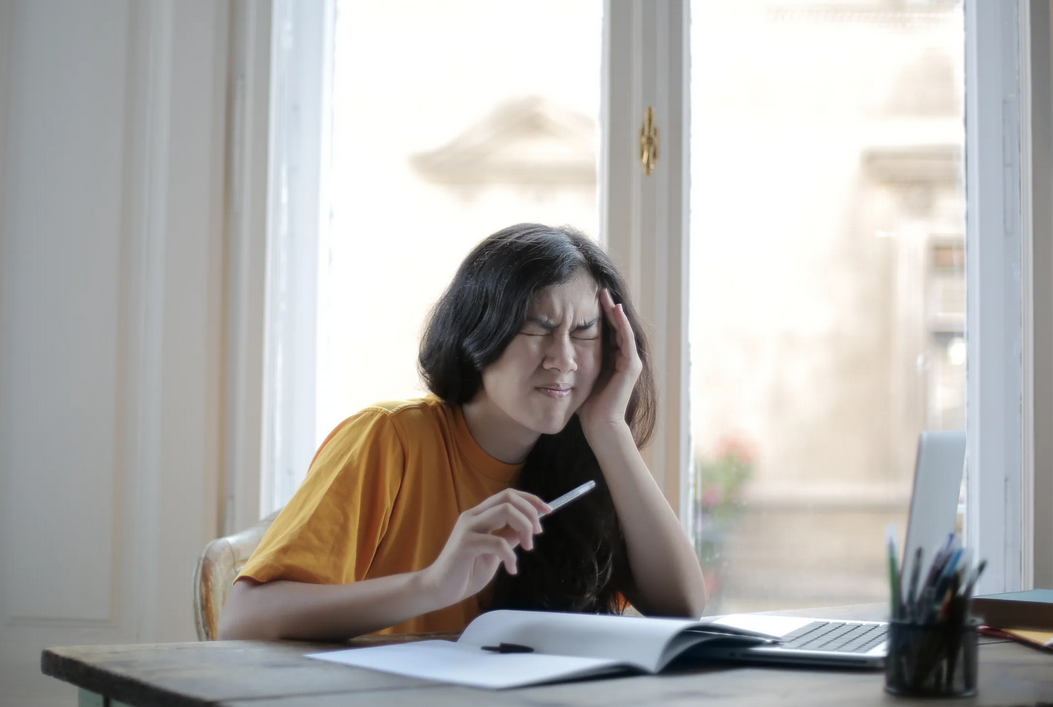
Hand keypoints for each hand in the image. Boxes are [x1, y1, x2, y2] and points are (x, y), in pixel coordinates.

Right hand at [421, 489, 550, 607]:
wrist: (440, 589)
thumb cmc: (465, 572)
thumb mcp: (494, 553)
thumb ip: (507, 538)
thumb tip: (526, 530)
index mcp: (479, 515)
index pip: (508, 495)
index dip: (531, 500)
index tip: (548, 511)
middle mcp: (473, 516)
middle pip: (509, 497)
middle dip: (530, 512)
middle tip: (538, 533)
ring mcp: (468, 528)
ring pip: (506, 511)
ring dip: (524, 528)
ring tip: (528, 547)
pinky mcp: (466, 544)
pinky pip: (498, 542)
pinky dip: (511, 556)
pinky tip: (511, 569)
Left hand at [577, 288, 642, 433]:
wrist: (600, 425)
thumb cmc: (587, 405)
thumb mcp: (578, 376)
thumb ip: (573, 363)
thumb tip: (553, 352)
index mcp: (611, 359)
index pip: (606, 331)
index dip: (598, 315)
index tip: (586, 299)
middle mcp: (623, 358)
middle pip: (616, 326)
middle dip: (607, 308)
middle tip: (598, 289)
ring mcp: (630, 361)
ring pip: (622, 329)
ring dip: (614, 310)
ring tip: (605, 294)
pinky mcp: (631, 366)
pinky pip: (626, 339)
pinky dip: (621, 323)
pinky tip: (614, 309)